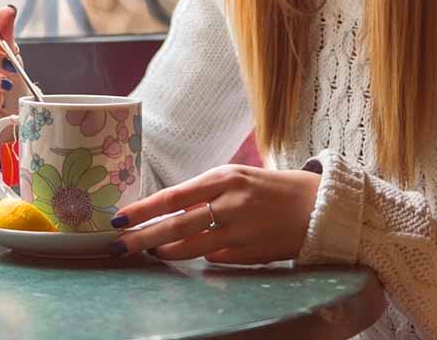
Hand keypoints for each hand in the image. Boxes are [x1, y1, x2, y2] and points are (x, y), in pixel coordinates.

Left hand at [108, 165, 320, 263]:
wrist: (317, 205)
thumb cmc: (268, 189)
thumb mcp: (235, 178)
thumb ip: (203, 192)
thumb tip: (167, 209)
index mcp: (224, 178)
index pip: (173, 196)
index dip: (143, 210)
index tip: (119, 218)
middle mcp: (231, 203)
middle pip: (177, 225)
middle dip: (144, 237)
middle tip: (119, 246)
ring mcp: (243, 231)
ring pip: (193, 246)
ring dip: (167, 251)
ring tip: (151, 253)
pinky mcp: (253, 253)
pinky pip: (217, 258)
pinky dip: (202, 256)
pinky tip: (192, 255)